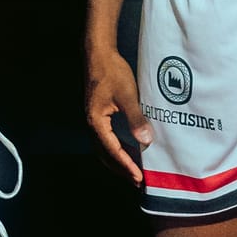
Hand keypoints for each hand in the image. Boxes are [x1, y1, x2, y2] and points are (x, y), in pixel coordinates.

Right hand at [86, 48, 150, 181]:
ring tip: (133, 171)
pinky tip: (127, 151)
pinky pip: (105, 140)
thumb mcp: (127, 95)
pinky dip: (116, 150)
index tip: (139, 178)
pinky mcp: (97, 116)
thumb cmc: (112, 72)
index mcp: (96, 122)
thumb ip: (136, 118)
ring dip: (118, 162)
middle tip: (137, 181)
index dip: (126, 165)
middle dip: (121, 169)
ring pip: (103, 149)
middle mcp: (91, 125)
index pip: (112, 150)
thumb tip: (145, 141)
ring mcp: (93, 121)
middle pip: (105, 155)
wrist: (98, 55)